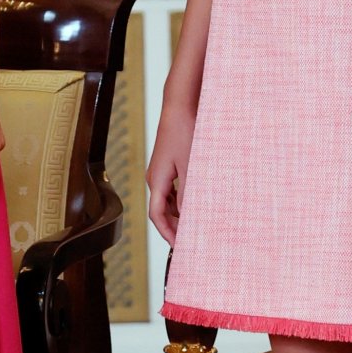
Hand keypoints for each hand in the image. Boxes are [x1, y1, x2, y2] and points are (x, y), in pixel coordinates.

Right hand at [147, 102, 195, 244]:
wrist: (179, 106)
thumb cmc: (184, 132)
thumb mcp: (191, 166)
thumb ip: (189, 193)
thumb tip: (188, 217)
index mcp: (156, 180)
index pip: (157, 215)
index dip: (167, 233)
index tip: (180, 246)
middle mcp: (154, 178)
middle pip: (161, 211)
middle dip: (174, 226)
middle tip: (192, 239)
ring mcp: (160, 171)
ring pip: (166, 201)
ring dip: (179, 214)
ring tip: (197, 223)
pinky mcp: (168, 164)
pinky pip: (171, 190)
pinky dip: (181, 200)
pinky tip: (196, 203)